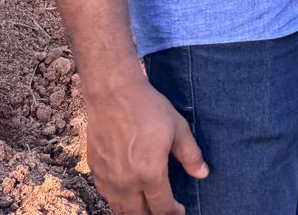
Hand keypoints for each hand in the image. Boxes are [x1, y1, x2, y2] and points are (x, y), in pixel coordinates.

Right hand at [85, 78, 207, 214]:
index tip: (180, 211)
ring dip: (135, 210)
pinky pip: (107, 196)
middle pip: (139, 214)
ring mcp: (108, 179)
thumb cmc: (148, 109)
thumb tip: (202, 174)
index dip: (173, 213)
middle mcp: (126, 183)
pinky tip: (128, 192)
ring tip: (147, 204)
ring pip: (120, 209)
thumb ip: (191, 155)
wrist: (113, 94)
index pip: (162, 207)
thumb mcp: (178, 129)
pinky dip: (118, 200)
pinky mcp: (94, 170)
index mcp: (150, 174)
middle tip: (164, 208)